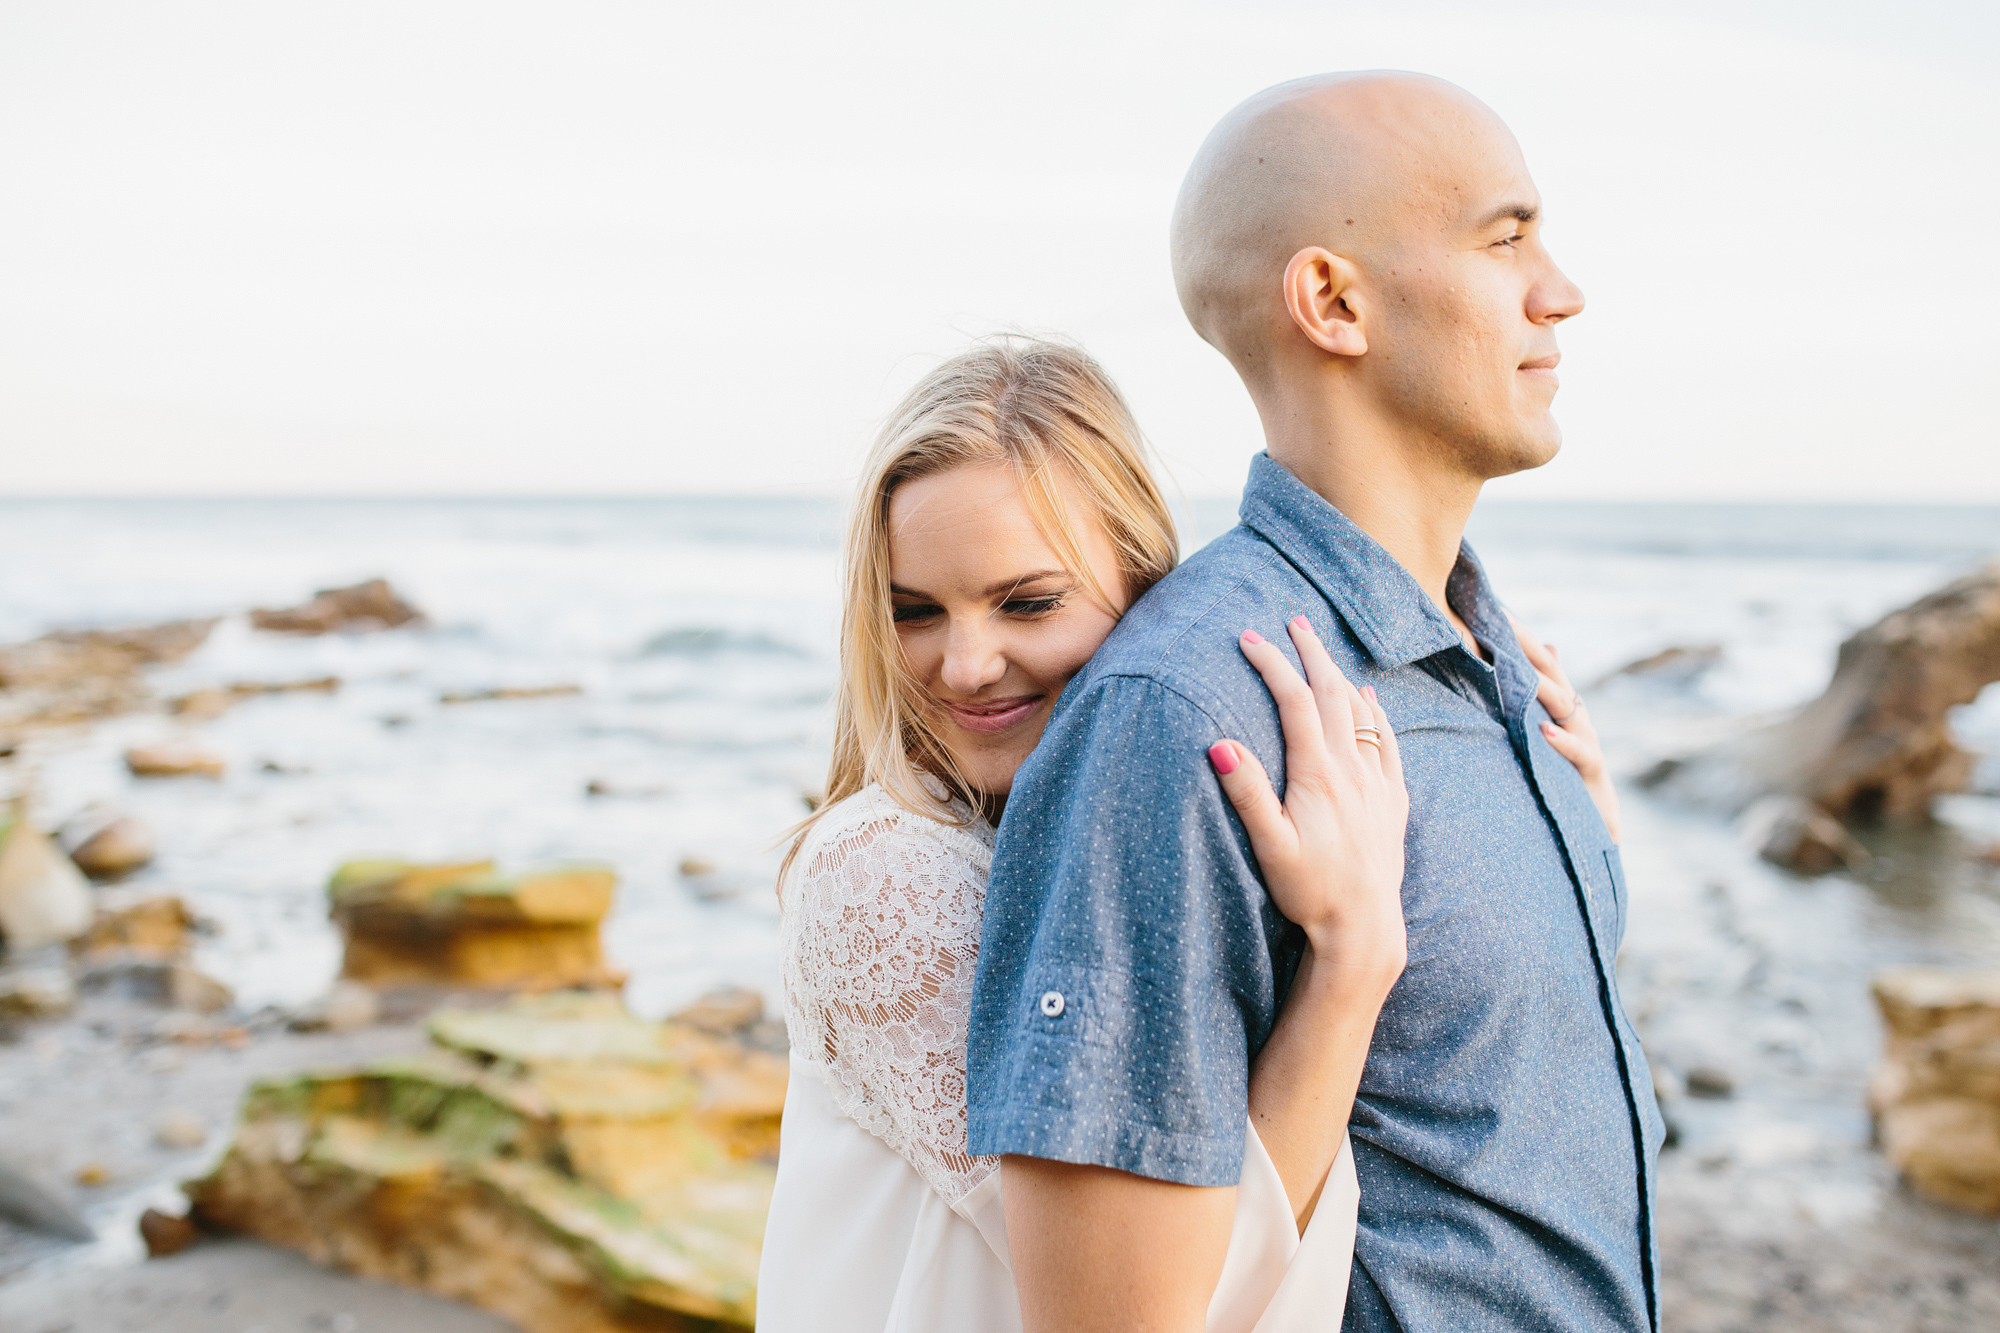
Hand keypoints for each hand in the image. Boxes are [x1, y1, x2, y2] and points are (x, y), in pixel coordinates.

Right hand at [1207, 616, 1407, 985]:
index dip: (1272, 664)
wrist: (1365, 929)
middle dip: (1311, 652)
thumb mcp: (1270, 846)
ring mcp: (1378, 783)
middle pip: (1332, 693)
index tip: (1249, 637)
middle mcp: (1353, 769)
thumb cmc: (1310, 892)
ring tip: (1323, 651)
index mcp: (1318, 774)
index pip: (1294, 701)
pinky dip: (1376, 712)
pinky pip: (1389, 742)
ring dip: (1340, 675)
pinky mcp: (1393, 801)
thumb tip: (1219, 745)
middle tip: (1294, 621)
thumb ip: (1247, 793)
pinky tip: (1370, 699)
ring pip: (1361, 711)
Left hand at [1508, 613, 1620, 843]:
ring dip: (1543, 687)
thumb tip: (1532, 660)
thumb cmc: (1560, 779)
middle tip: (1503, 622)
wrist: (1593, 829)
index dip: (1521, 639)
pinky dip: (1562, 741)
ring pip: (1567, 707)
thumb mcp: (1541, 739)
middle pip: (1554, 675)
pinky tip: (1544, 730)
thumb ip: (1532, 704)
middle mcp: (1575, 718)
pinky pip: (1580, 753)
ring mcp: (1587, 742)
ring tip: (1520, 669)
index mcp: (1560, 707)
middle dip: (1529, 648)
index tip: (1494, 611)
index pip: (1540, 664)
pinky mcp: (1592, 773)